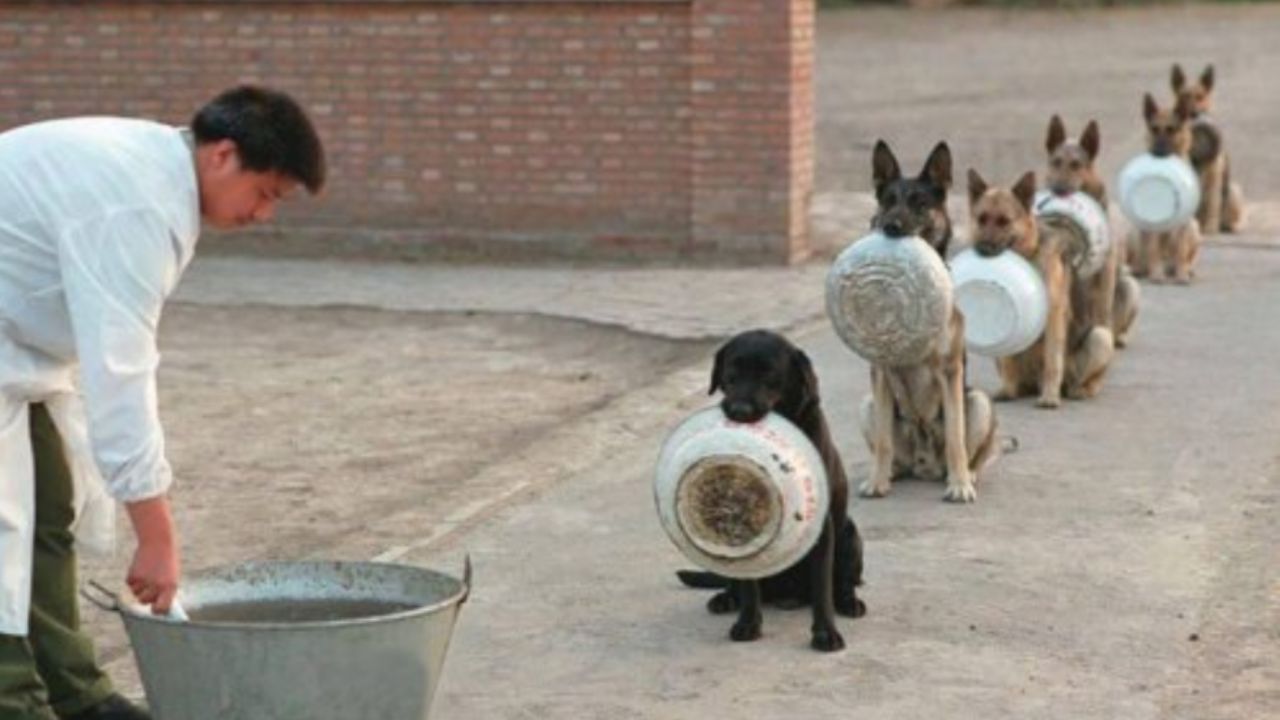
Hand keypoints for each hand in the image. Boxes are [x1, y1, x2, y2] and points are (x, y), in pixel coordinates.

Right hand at [124, 495, 180, 613]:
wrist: (159, 541)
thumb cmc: (167, 561)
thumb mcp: (172, 576)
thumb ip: (166, 592)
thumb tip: (158, 609)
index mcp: (170, 587)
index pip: (161, 609)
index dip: (157, 611)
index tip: (155, 609)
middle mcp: (157, 586)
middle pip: (145, 602)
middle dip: (146, 596)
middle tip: (151, 583)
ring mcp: (144, 581)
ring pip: (136, 594)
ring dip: (139, 587)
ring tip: (148, 573)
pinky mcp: (133, 575)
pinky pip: (129, 584)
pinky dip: (133, 578)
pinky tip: (141, 568)